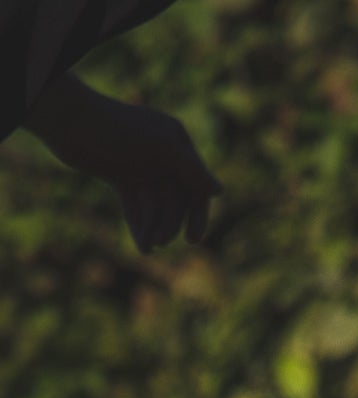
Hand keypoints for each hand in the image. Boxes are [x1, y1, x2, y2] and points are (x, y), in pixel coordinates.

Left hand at [22, 72, 221, 250]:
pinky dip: (140, 225)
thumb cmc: (117, 129)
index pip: (197, 184)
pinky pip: (137, 207)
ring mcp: (142, 167)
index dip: (197, 214)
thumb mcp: (162, 148)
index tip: (192, 239)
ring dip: (153, 226)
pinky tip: (142, 246)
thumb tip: (219, 191)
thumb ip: (192, 170)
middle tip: (161, 241)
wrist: (70, 124)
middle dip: (169, 222)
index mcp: (177, 142)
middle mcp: (163, 155)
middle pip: (177, 199)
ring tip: (147, 244)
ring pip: (156, 206)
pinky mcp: (122, 177)